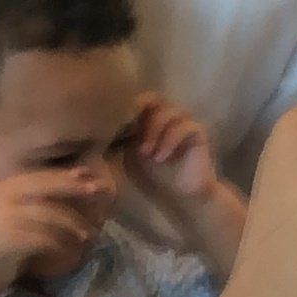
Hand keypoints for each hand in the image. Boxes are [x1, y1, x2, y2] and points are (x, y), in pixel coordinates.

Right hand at [0, 170, 109, 294]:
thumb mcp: (1, 218)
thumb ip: (23, 204)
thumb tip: (60, 190)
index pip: (35, 177)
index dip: (62, 176)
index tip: (85, 175)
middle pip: (44, 188)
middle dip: (72, 188)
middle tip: (96, 190)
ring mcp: (3, 218)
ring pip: (48, 215)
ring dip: (71, 223)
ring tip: (86, 233)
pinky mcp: (10, 240)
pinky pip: (44, 238)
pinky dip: (59, 244)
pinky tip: (69, 251)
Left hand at [127, 99, 248, 279]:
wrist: (182, 197)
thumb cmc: (153, 177)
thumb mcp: (129, 158)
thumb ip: (120, 140)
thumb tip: (99, 129)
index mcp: (147, 118)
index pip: (136, 100)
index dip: (124, 109)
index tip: (113, 130)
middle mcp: (166, 115)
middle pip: (152, 98)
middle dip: (139, 116)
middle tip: (130, 135)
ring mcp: (182, 121)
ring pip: (168, 111)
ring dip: (153, 131)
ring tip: (145, 153)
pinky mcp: (197, 132)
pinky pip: (184, 127)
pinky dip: (169, 141)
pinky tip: (160, 158)